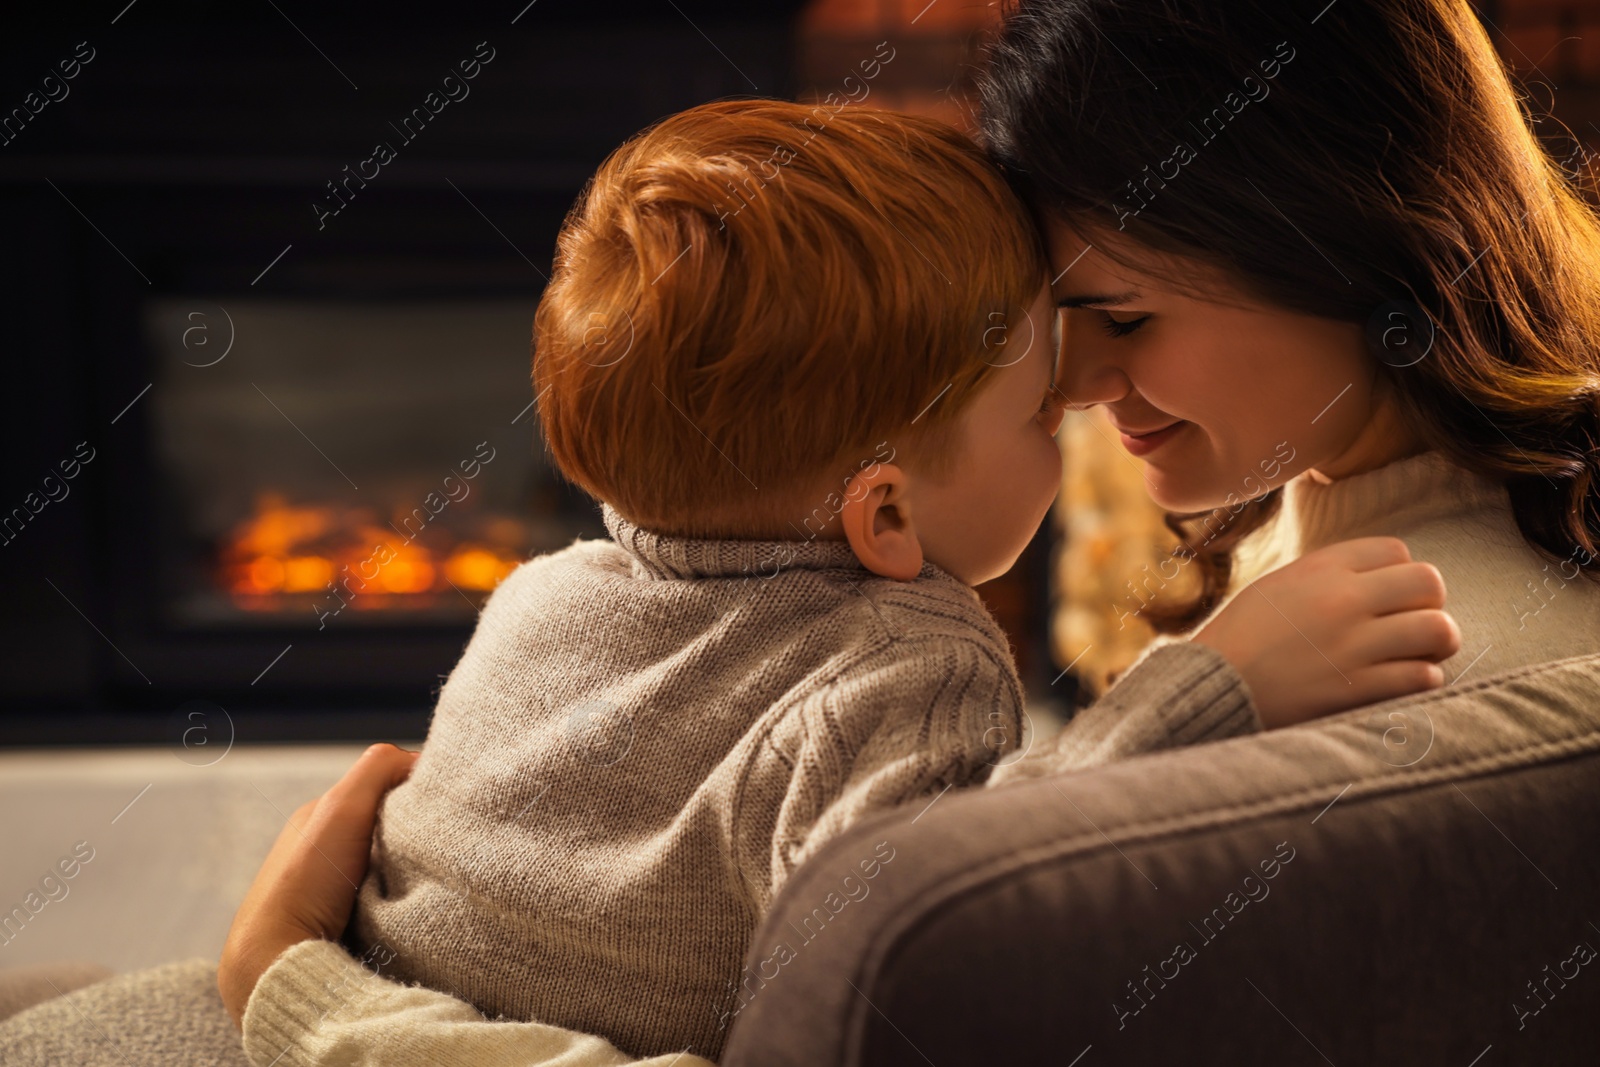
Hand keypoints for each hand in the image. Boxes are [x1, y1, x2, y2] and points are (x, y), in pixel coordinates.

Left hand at [217, 742, 420, 1028]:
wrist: (277, 964)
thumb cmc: (304, 882)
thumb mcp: (342, 806)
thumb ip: (380, 768)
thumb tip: (421, 763)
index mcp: (322, 817)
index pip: (385, 789)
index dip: (416, 792)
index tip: (440, 806)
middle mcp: (326, 851)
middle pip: (394, 829)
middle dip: (418, 835)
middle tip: (438, 846)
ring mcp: (336, 892)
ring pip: (396, 868)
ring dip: (414, 873)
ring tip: (429, 879)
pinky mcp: (348, 928)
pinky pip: (391, 904)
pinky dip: (405, 903)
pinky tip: (412, 909)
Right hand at [1194, 537, 1459, 727]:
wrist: (1211, 687)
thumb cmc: (1242, 638)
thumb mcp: (1278, 587)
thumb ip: (1328, 576)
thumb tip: (1383, 579)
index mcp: (1320, 568)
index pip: (1396, 550)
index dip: (1400, 574)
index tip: (1389, 596)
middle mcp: (1342, 599)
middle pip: (1428, 582)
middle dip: (1429, 604)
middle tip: (1414, 625)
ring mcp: (1353, 644)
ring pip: (1437, 629)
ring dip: (1435, 644)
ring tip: (1420, 654)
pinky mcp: (1358, 688)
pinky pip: (1422, 676)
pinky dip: (1421, 679)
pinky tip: (1401, 681)